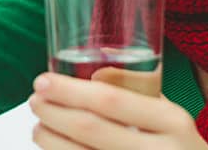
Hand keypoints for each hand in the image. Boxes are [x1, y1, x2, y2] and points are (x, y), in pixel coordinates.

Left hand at [28, 72, 207, 149]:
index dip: (70, 90)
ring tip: (37, 128)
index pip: (111, 100)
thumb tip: (96, 66)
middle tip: (34, 101)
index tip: (43, 81)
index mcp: (173, 121)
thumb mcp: (172, 119)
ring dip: (51, 141)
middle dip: (53, 113)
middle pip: (90, 129)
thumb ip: (140, 93)